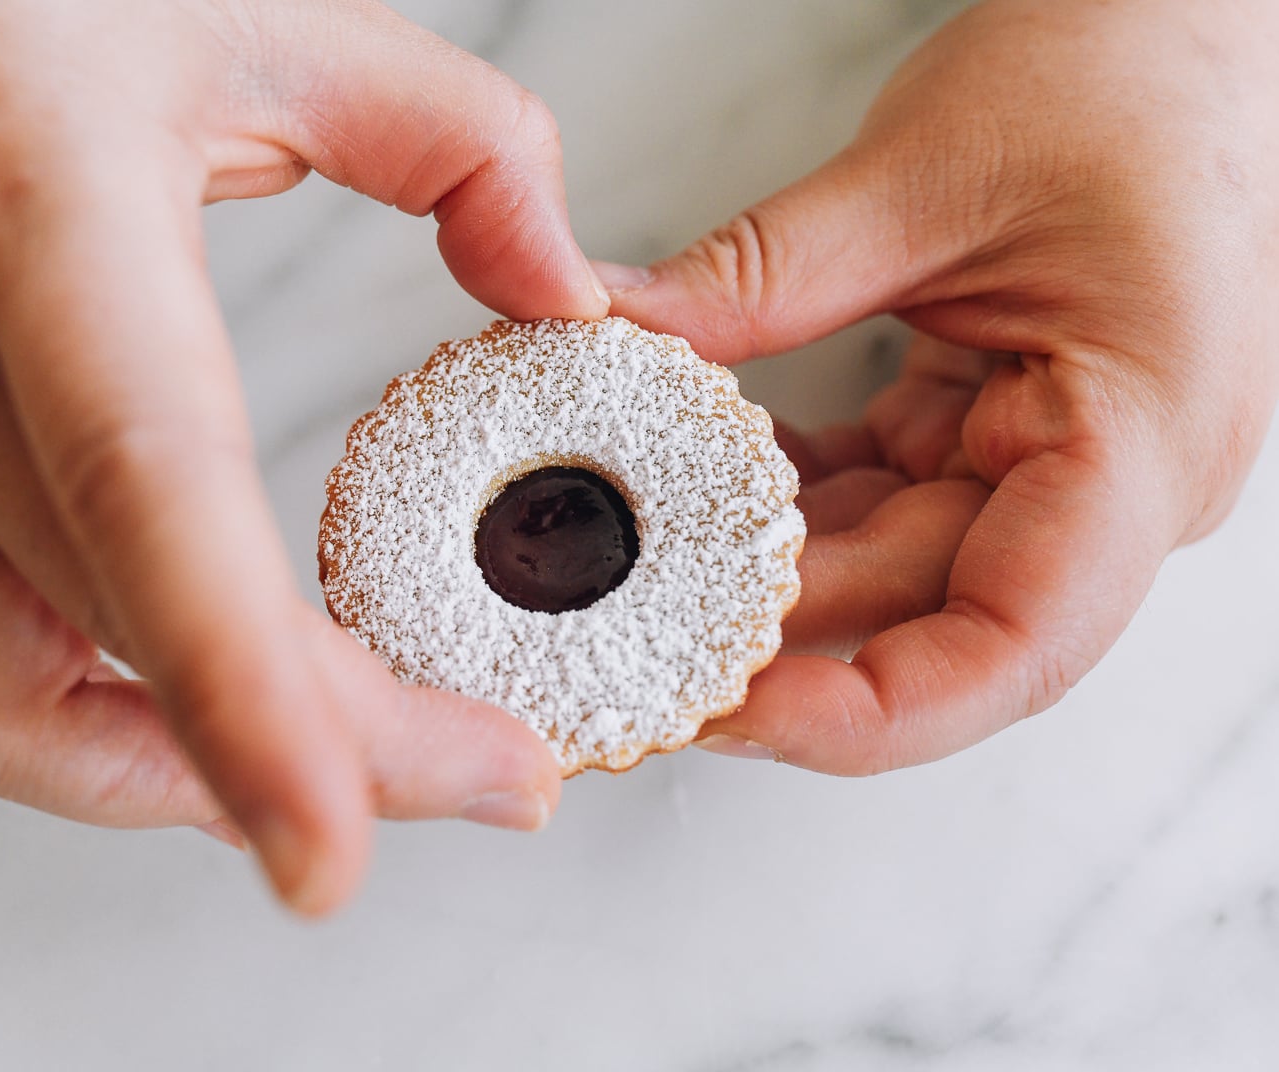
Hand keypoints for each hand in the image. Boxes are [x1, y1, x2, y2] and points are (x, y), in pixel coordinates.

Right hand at [0, 0, 608, 912]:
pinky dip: (132, 733)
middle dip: (322, 756)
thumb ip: (460, 142)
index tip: (330, 851)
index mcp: (41, 220)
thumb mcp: (276, 16)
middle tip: (501, 778)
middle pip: (127, 644)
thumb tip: (564, 291)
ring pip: (21, 713)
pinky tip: (246, 714)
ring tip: (378, 778)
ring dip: (201, 781)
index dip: (238, 688)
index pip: (143, 487)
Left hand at [602, 0, 1278, 771]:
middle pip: (924, 616)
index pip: (1010, 648)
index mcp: (1140, 441)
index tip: (736, 713)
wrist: (1181, 21)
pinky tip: (703, 485)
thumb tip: (614, 337)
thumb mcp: (925, 173)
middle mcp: (1107, 483)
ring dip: (769, 569)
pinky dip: (790, 502)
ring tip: (644, 563)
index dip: (868, 713)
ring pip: (888, 565)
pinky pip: (880, 499)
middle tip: (633, 637)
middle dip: (778, 634)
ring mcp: (1049, 462)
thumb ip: (762, 277)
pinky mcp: (993, 429)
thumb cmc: (1125, 73)